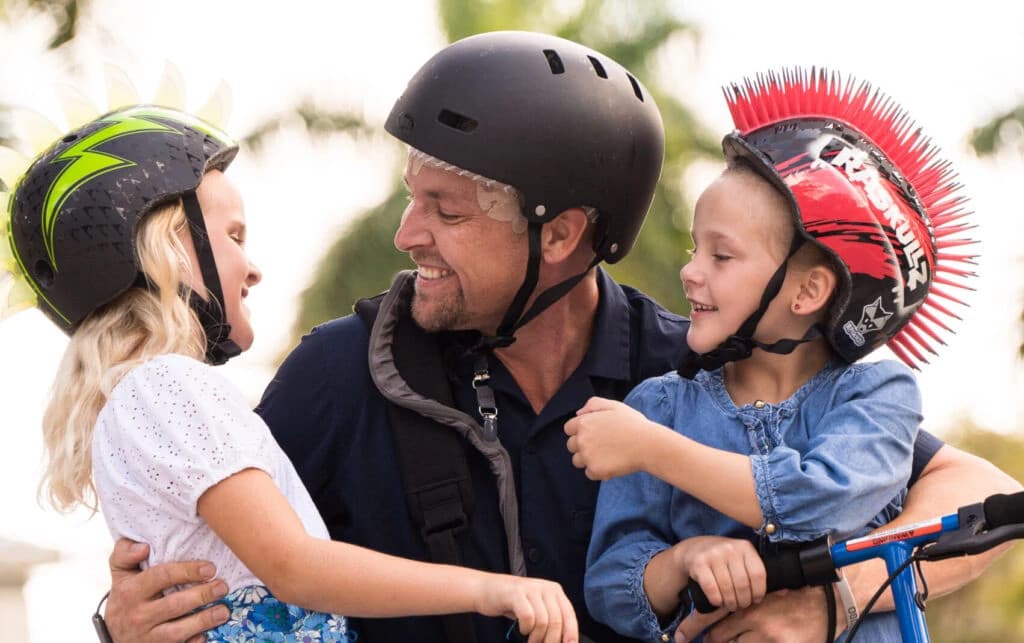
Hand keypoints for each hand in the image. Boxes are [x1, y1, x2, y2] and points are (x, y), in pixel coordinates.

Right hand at [105, 538, 229, 642]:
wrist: (115, 634)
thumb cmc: (126, 597)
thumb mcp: (121, 573)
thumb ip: (125, 553)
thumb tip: (143, 547)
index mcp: (130, 591)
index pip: (162, 576)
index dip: (188, 571)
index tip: (210, 568)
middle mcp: (138, 615)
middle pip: (175, 604)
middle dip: (202, 595)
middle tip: (223, 587)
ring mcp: (147, 637)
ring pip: (178, 631)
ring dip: (204, 620)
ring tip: (224, 611)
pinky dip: (194, 642)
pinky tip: (208, 634)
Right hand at [477, 574, 577, 642]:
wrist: (486, 589)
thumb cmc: (512, 602)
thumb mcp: (536, 607)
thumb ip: (551, 619)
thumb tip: (565, 640)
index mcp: (554, 590)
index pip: (569, 615)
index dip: (571, 634)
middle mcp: (545, 587)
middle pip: (556, 621)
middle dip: (551, 641)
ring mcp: (531, 589)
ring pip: (543, 622)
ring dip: (536, 638)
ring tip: (531, 640)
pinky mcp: (516, 593)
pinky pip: (528, 617)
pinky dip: (526, 628)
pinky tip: (522, 629)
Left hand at [564, 396, 664, 479]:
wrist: (648, 445)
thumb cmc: (633, 424)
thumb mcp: (614, 406)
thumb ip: (593, 404)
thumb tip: (578, 413)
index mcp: (584, 422)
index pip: (569, 429)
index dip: (580, 431)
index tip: (594, 434)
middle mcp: (581, 439)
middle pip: (571, 446)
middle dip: (583, 446)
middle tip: (602, 445)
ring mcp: (587, 456)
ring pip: (578, 461)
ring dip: (588, 459)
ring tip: (607, 455)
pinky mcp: (595, 470)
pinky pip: (589, 473)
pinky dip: (598, 471)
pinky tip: (612, 464)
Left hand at [675, 586, 830, 642]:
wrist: (828, 600)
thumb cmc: (792, 595)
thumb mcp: (762, 594)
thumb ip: (741, 603)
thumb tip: (715, 617)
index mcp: (746, 601)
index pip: (710, 618)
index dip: (692, 629)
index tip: (679, 637)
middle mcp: (754, 619)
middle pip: (719, 637)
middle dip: (713, 639)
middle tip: (711, 638)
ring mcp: (767, 637)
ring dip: (735, 642)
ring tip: (743, 636)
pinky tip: (761, 638)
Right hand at [678, 536, 765, 611]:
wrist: (695, 548)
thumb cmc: (724, 559)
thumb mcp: (743, 560)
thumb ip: (759, 574)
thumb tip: (785, 591)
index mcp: (745, 547)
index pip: (758, 574)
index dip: (759, 591)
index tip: (755, 600)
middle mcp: (730, 548)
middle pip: (743, 584)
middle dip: (743, 600)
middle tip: (741, 605)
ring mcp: (713, 554)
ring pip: (727, 588)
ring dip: (730, 603)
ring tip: (731, 605)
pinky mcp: (699, 563)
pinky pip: (711, 589)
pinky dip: (716, 600)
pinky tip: (718, 601)